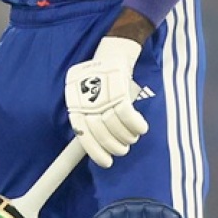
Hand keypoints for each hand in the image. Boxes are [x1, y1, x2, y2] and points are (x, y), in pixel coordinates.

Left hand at [64, 36, 148, 167]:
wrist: (113, 54)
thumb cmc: (101, 81)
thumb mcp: (87, 98)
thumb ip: (90, 118)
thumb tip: (97, 146)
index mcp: (76, 105)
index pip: (83, 134)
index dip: (95, 151)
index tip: (107, 163)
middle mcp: (86, 102)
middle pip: (102, 134)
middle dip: (116, 146)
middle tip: (124, 147)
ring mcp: (102, 96)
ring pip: (116, 127)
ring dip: (128, 137)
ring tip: (132, 136)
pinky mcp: (118, 90)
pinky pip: (128, 117)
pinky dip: (137, 126)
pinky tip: (141, 127)